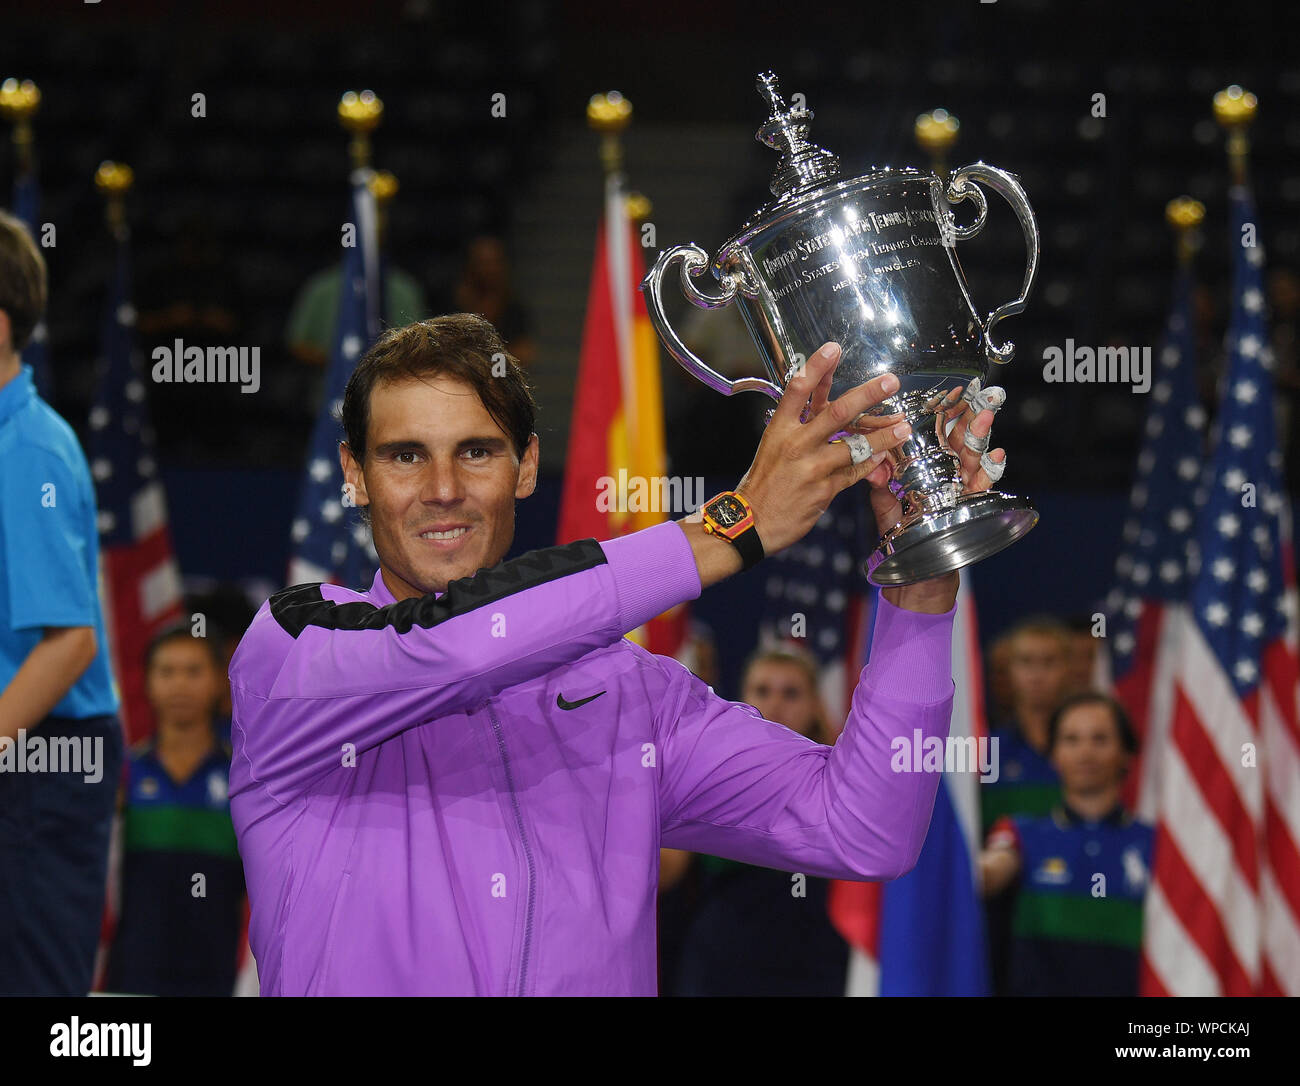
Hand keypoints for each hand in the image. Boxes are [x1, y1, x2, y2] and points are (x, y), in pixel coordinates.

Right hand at [733, 342, 912, 556]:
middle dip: (867, 395)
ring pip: (856, 446)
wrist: (750, 522)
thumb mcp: (773, 444)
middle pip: (837, 412)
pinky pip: (855, 473)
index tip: (834, 348)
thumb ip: (800, 423)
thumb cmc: (763, 481)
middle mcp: (796, 444)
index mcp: (780, 428)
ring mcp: (812, 467)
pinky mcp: (824, 489)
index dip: (817, 367)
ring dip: (884, 436)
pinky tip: (885, 457)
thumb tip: (824, 398)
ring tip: (903, 427)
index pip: (798, 389)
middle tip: (890, 382)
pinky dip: (872, 464)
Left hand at [866, 382, 1006, 613]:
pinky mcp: (971, 510)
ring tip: (986, 415)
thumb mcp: (887, 511)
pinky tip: (996, 457)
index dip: (944, 416)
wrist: (915, 581)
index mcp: (925, 472)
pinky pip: (983, 488)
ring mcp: (961, 492)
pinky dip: (990, 472)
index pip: (936, 437)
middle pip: (960, 442)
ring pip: (973, 459)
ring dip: (980, 437)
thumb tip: (873, 464)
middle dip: (970, 418)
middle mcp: (946, 478)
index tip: (951, 393)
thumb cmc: (900, 542)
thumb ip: (882, 488)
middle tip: (979, 394)